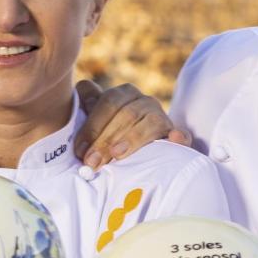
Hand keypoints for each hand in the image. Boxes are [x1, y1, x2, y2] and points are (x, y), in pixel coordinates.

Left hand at [73, 80, 189, 168]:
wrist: (145, 161)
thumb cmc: (113, 142)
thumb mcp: (98, 128)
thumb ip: (87, 113)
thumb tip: (77, 95)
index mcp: (121, 95)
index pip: (107, 101)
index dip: (92, 124)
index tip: (79, 149)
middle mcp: (142, 101)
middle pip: (124, 113)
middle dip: (105, 138)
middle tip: (92, 162)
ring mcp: (161, 116)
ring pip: (149, 120)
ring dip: (132, 138)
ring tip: (117, 155)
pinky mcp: (177, 135)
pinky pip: (180, 134)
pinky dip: (177, 136)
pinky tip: (173, 140)